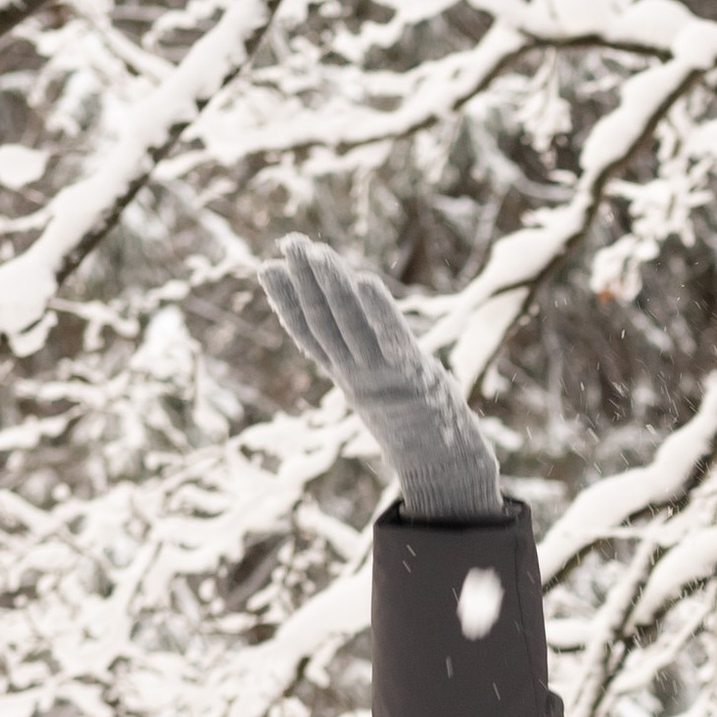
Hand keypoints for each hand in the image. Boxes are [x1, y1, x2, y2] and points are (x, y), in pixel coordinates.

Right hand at [258, 239, 503, 523]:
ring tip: (315, 250)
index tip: (268, 269)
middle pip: (324, 322)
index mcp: (349, 380)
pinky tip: (364, 280)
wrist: (448, 475)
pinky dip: (378, 311)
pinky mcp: (414, 378)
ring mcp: (383, 377)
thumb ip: (372, 370)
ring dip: (331, 285)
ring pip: (349, 325)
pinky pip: (392, 340)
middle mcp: (358, 376)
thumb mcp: (389, 398)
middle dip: (305, 281)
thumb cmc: (426, 435)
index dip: (287, 303)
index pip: (311, 336)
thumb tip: (365, 349)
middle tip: (290, 241)